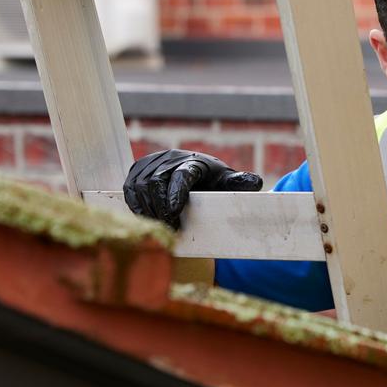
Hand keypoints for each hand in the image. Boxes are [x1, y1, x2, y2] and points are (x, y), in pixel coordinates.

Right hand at [123, 149, 262, 229]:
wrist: (196, 172)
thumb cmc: (214, 181)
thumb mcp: (229, 182)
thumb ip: (240, 183)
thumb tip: (256, 182)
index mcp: (192, 162)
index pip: (181, 175)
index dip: (175, 193)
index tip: (175, 212)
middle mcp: (169, 158)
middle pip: (155, 183)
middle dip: (161, 208)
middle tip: (170, 228)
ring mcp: (150, 163)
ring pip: (140, 187)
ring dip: (148, 210)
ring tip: (161, 226)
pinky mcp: (136, 171)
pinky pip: (130, 190)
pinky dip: (137, 207)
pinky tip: (149, 219)